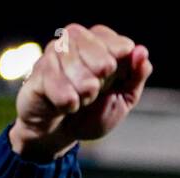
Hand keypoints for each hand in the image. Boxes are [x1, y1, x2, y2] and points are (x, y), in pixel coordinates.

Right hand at [9, 23, 152, 160]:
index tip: (113, 74)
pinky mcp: (37, 71)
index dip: (116, 57)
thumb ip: (136, 77)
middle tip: (95, 91)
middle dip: (100, 75)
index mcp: (98, 46)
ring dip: (84, 91)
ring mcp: (52, 55)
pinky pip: (54, 80)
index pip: (112, 39)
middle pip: (91, 46)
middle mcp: (73, 44)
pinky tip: (67, 106)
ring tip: (82, 100)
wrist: (61, 135)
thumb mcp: (122, 99)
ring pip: (73, 63)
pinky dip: (67, 100)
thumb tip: (143, 52)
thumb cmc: (93, 114)